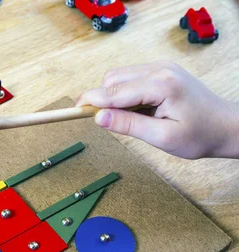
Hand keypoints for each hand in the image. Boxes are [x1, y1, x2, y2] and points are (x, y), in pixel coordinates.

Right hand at [77, 61, 238, 158]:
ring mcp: (161, 67)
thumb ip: (129, 125)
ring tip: (130, 119)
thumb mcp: (162, 138)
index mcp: (162, 85)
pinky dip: (124, 93)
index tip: (73, 109)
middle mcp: (160, 69)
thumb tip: (99, 117)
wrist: (226, 127)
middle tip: (102, 122)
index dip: (92, 101)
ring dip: (113, 97)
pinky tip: (138, 110)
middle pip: (113, 79)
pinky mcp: (160, 71)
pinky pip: (130, 78)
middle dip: (102, 99)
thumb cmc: (199, 135)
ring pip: (119, 77)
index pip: (115, 91)